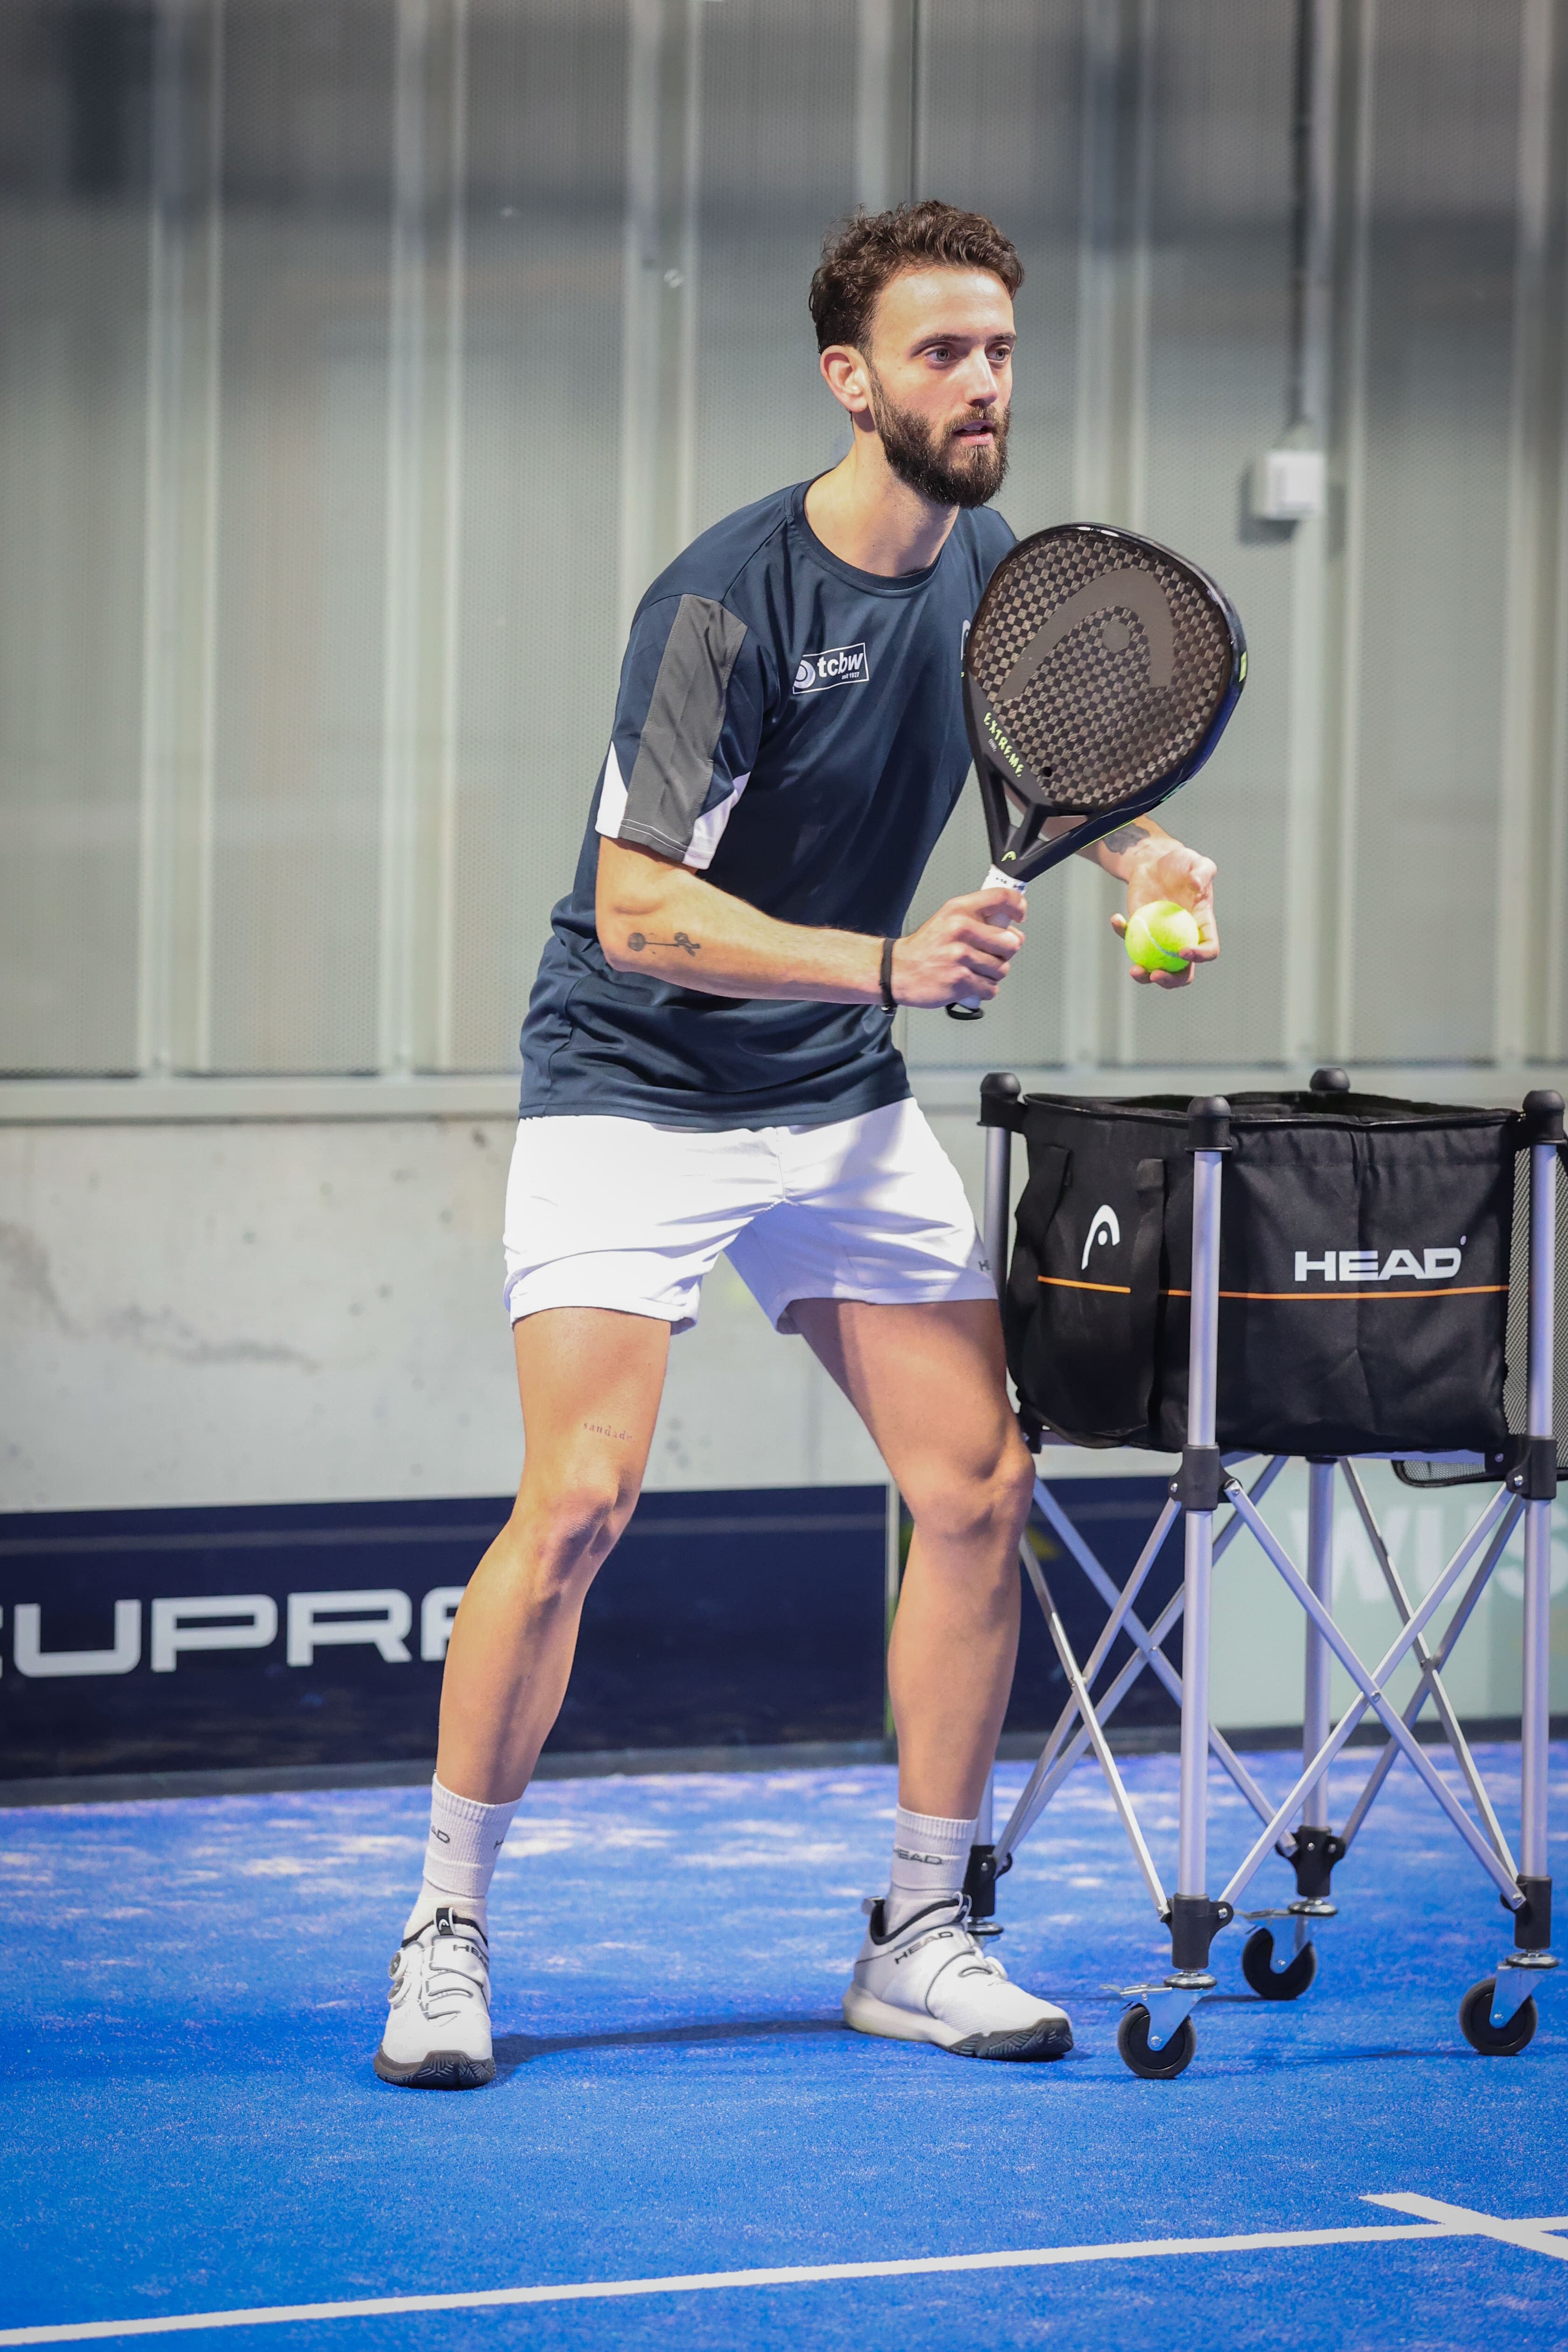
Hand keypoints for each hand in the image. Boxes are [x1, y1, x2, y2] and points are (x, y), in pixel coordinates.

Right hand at [892, 885, 1025, 1007]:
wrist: (898, 970)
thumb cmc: (926, 946)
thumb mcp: (948, 919)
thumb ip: (980, 919)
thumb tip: (1014, 933)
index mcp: (959, 910)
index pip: (1000, 898)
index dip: (1017, 906)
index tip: (1019, 916)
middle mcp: (961, 930)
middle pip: (1010, 943)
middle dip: (1004, 953)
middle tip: (989, 954)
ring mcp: (960, 956)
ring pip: (1002, 969)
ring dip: (992, 974)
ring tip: (974, 969)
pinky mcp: (960, 981)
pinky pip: (990, 988)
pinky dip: (984, 989)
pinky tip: (971, 982)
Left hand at [1110, 839, 1217, 989]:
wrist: (1155, 863)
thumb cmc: (1180, 863)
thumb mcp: (1197, 861)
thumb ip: (1203, 871)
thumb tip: (1197, 886)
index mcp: (1202, 927)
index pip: (1209, 949)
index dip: (1200, 956)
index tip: (1182, 951)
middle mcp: (1183, 939)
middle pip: (1183, 971)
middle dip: (1171, 980)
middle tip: (1156, 974)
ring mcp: (1161, 940)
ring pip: (1156, 967)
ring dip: (1145, 975)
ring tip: (1135, 970)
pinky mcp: (1141, 933)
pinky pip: (1130, 941)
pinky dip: (1121, 933)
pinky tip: (1116, 919)